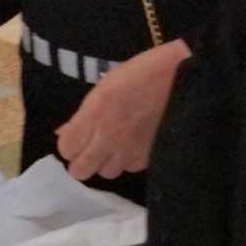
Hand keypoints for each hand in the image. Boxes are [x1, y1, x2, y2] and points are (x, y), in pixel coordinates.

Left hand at [58, 41, 189, 180]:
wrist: (182, 76)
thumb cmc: (141, 72)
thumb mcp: (104, 86)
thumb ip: (82, 115)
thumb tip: (63, 133)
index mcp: (93, 115)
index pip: (66, 149)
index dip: (70, 144)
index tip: (78, 136)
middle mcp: (108, 137)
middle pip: (81, 171)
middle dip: (83, 160)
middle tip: (92, 147)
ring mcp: (130, 150)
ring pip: (107, 173)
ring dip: (108, 162)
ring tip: (117, 145)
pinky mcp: (150, 157)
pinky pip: (131, 168)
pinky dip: (131, 160)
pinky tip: (136, 144)